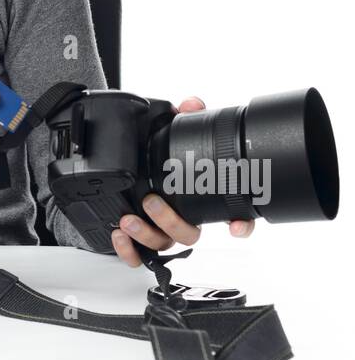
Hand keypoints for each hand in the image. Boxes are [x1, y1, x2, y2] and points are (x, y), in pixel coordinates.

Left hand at [110, 94, 255, 266]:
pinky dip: (129, 251)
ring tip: (129, 219)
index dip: (240, 224)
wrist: (128, 178)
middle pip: (190, 235)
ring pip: (163, 246)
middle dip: (172, 222)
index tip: (236, 227)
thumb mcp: (173, 136)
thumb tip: (191, 104)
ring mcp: (162, 233)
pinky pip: (138, 255)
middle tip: (153, 202)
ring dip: (146, 234)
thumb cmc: (162, 162)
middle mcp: (184, 219)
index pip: (231, 216)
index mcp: (200, 199)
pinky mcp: (140, 241)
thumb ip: (185, 119)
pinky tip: (118, 236)